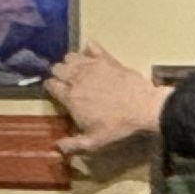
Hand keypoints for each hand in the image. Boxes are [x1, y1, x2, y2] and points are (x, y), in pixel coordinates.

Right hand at [45, 48, 167, 162]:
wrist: (143, 108)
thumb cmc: (117, 126)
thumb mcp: (94, 142)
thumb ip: (72, 145)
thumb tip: (56, 147)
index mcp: (71, 98)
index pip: (51, 85)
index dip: (51, 87)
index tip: (55, 91)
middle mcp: (77, 78)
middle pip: (58, 68)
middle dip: (59, 73)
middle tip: (67, 81)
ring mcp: (92, 66)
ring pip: (71, 56)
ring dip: (71, 62)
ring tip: (78, 70)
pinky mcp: (107, 59)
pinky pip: (92, 46)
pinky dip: (89, 49)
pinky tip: (91, 55)